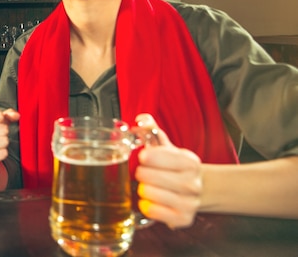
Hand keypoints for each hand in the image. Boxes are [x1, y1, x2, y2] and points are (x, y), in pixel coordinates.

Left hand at [134, 113, 202, 228]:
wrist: (199, 189)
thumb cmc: (177, 167)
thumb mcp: (167, 147)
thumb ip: (152, 131)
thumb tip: (141, 119)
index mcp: (189, 162)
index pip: (155, 156)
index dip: (145, 156)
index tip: (144, 157)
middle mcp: (192, 183)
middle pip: (148, 177)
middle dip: (141, 174)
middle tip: (144, 173)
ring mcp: (189, 203)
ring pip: (149, 194)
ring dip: (143, 190)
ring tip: (149, 187)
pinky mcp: (183, 219)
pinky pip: (153, 212)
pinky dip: (147, 207)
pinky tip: (151, 201)